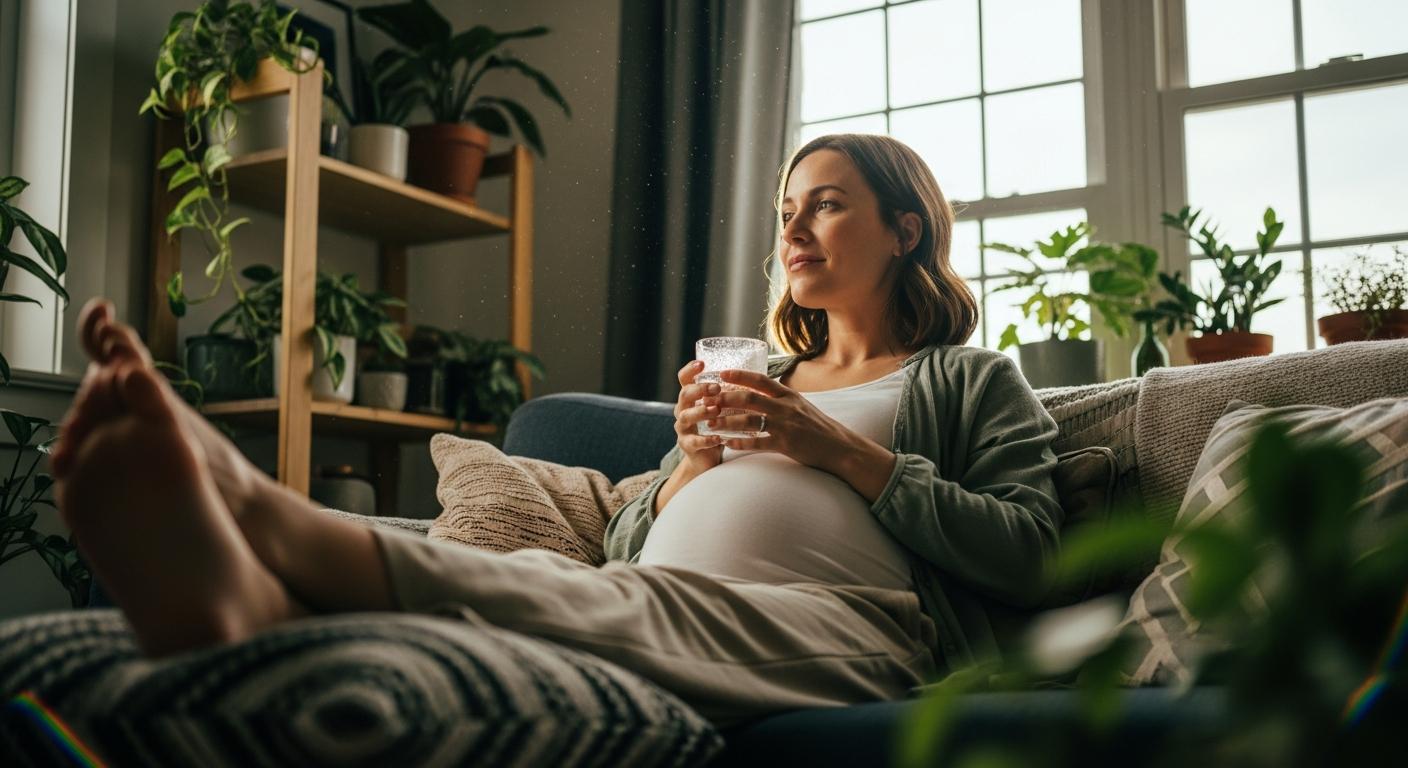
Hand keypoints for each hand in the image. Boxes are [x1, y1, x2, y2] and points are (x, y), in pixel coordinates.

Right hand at [673, 360, 724, 472]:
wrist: (706, 458)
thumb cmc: (717, 427)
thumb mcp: (720, 408)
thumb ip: (726, 394)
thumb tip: (750, 376)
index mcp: (691, 398)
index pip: (684, 379)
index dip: (690, 370)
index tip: (702, 364)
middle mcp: (683, 410)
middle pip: (684, 395)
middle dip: (700, 389)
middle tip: (717, 388)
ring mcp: (683, 428)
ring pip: (686, 417)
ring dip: (701, 412)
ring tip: (716, 411)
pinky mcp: (687, 446)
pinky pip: (694, 441)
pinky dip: (706, 439)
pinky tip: (718, 438)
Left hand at [707, 369, 860, 474]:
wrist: (839, 447)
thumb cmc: (818, 427)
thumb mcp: (800, 405)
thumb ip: (780, 398)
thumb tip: (759, 390)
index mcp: (789, 395)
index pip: (760, 380)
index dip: (739, 376)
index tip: (721, 373)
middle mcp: (786, 407)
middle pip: (749, 398)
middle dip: (725, 398)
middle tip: (707, 400)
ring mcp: (785, 426)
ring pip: (749, 421)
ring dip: (727, 422)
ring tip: (710, 423)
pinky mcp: (785, 445)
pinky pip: (757, 443)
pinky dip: (740, 443)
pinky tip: (726, 444)